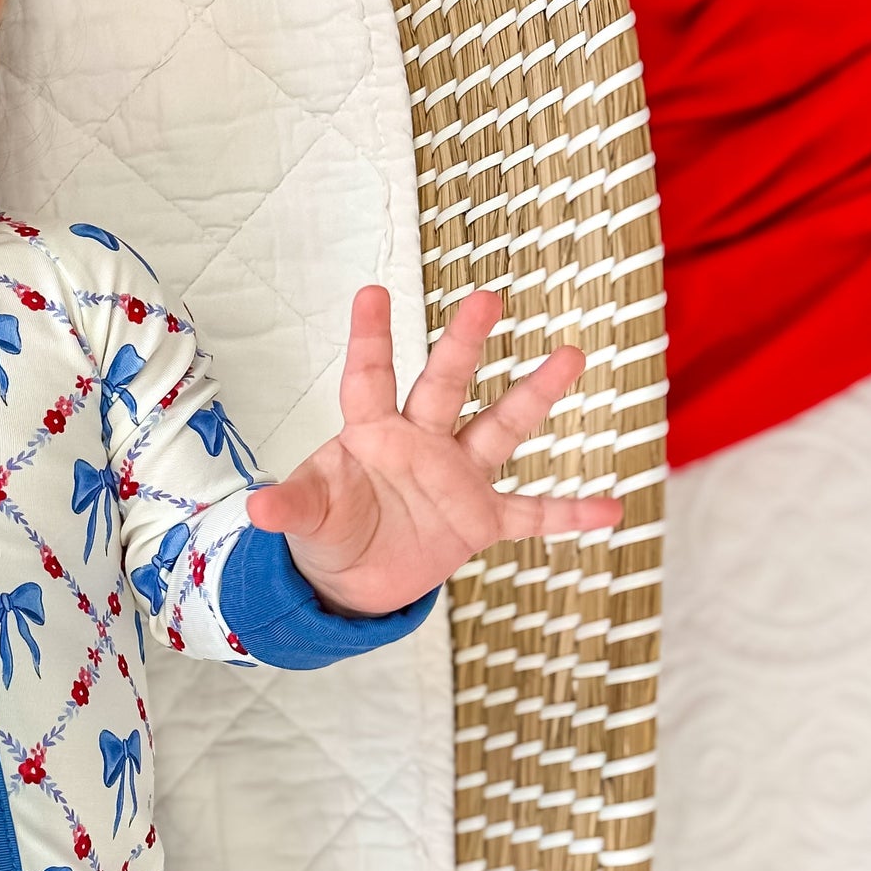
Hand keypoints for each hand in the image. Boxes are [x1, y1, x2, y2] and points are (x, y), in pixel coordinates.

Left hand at [245, 285, 625, 616]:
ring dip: (534, 395)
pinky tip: (612, 506)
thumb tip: (258, 507)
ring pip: (500, 428)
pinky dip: (569, 514)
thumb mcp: (307, 519)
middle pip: (444, 384)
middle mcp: (420, 443)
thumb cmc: (328, 529)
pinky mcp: (480, 519)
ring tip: (570, 355)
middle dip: (463, 343)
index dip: (370, 339)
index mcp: (371, 434)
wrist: (354, 578)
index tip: (371, 292)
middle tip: (485, 298)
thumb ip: (292, 507)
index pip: (368, 380)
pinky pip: (532, 515)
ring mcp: (456, 477)